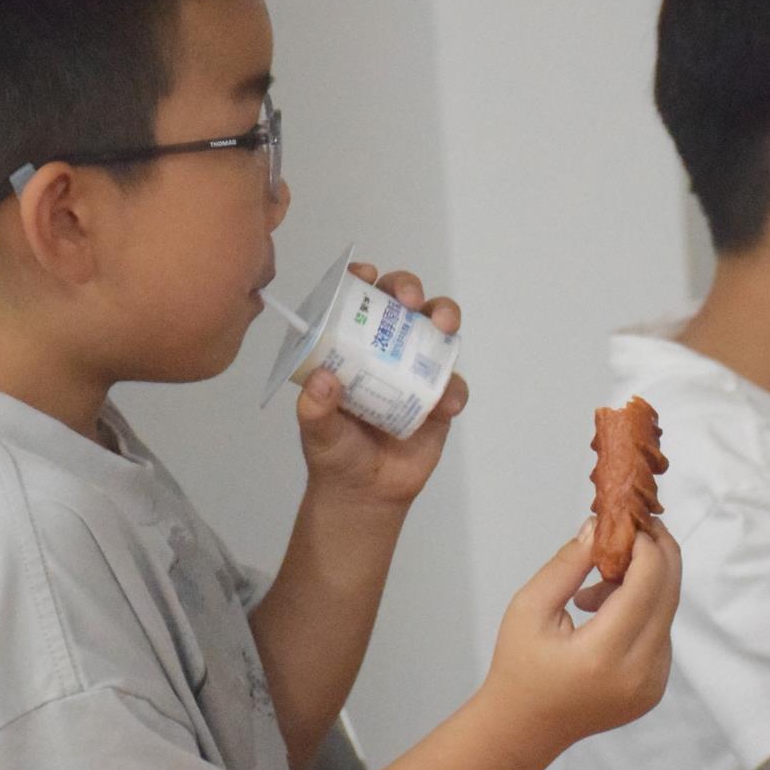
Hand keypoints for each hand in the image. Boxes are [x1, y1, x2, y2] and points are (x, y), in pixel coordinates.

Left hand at [296, 264, 466, 509]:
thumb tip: (323, 380)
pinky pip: (453, 384)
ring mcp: (416, 370)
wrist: (366, 493)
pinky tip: (445, 403)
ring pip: (436, 328)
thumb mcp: (317, 431)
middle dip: (408, 288)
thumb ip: (316, 409)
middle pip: (402, 301)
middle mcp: (384, 348)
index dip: (362, 279)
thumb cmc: (335, 453)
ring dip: (444, 316)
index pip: (355, 299)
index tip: (365, 276)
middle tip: (408, 300)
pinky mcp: (439, 398)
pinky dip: (453, 389)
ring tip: (443, 327)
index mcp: (349, 346)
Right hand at [480, 518, 680, 750]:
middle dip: (655, 553)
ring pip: (667, 610)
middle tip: (632, 529)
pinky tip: (603, 613)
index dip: (646, 543)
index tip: (630, 520)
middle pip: (669, 593)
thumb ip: (570, 563)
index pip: (648, 583)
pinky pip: (660, 632)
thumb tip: (601, 526)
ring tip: (593, 589)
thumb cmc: (518, 668)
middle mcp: (639, 673)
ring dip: (644, 584)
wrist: (523, 729)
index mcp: (604, 654)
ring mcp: (652, 684)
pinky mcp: (655, 688)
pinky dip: (641, 610)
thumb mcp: (531, 607)